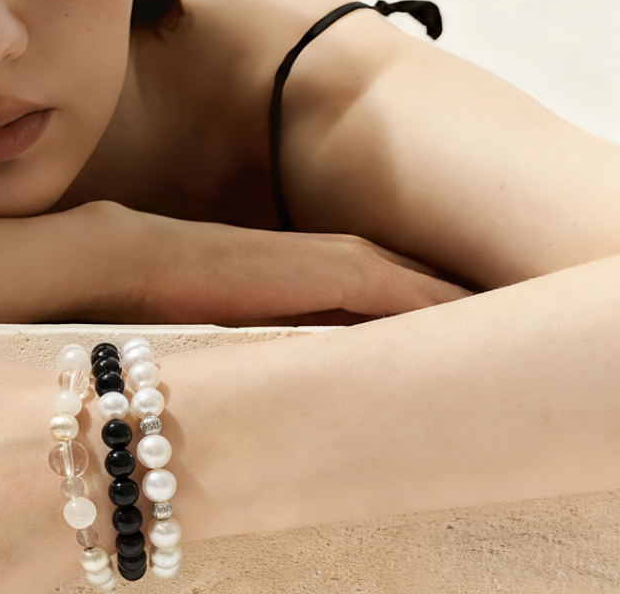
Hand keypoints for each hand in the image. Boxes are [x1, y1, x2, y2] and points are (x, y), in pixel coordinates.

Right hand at [119, 207, 472, 325]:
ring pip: (431, 294)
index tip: (465, 349)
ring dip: (466, 317)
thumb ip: (292, 337)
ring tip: (499, 346)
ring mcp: (347, 261)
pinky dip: (448, 313)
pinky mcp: (341, 272)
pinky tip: (474, 336)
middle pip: (428, 291)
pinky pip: (414, 297)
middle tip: (497, 348)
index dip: (438, 318)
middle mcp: (346, 260)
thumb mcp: (251, 324)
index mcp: (325, 269)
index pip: (403, 295)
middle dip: (464, 316)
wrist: (140, 262)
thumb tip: (317, 380)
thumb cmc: (179, 295)